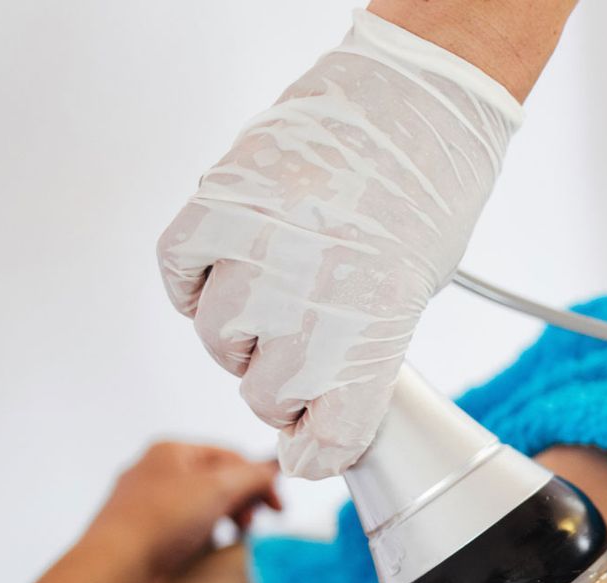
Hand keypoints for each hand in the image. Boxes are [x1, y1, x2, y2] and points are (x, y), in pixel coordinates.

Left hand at [78, 442, 279, 582]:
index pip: (229, 456)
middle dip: (242, 501)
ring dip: (224, 520)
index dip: (258, 479)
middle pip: (216, 480)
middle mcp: (156, 472)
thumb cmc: (161, 520)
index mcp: (171, 451)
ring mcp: (147, 504)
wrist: (114, 568)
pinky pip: (184, 529)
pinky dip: (202, 537)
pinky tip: (207, 551)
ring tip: (235, 538)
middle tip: (254, 523)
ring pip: (200, 506)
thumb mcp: (217, 489)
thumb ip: (252, 475)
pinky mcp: (143, 534)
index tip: (277, 507)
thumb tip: (273, 467)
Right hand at [157, 11, 521, 478]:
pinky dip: (194, 285)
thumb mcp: (413, 293)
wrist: (411, 105)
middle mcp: (310, 300)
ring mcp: (256, 252)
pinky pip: (179, 275)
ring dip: (240, 337)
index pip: (331, 435)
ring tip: (269, 304)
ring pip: (219, 339)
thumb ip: (365, 354)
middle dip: (282, 390)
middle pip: (266, 394)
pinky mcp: (214, 207)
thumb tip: (323, 400)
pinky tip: (223, 275)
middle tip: (297, 364)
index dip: (319, 453)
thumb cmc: (427, 196)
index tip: (313, 453)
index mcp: (375, 331)